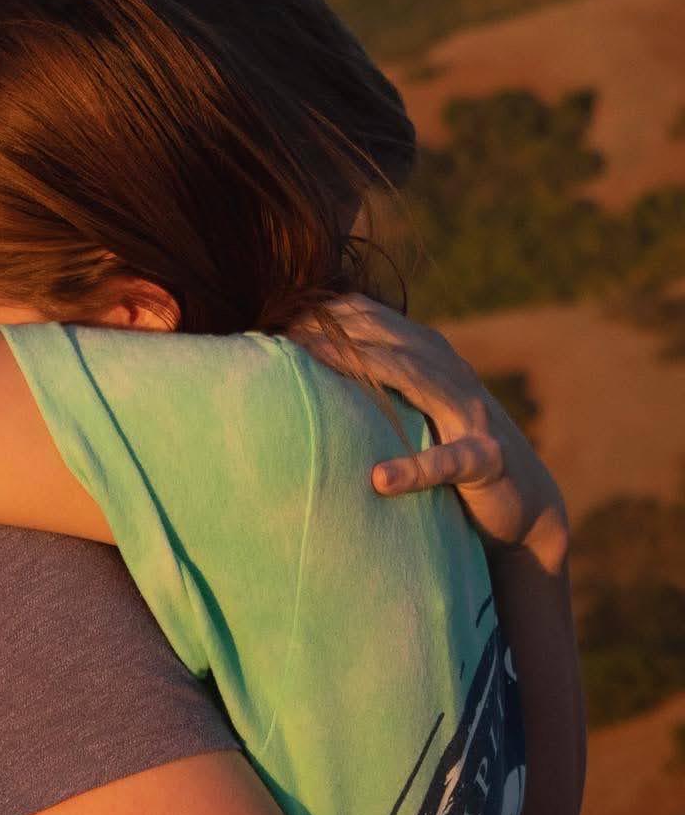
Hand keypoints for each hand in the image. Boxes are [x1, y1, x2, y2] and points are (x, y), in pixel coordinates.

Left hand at [292, 296, 569, 570]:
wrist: (525, 503)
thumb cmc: (458, 457)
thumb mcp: (422, 416)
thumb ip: (388, 391)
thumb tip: (326, 372)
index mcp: (438, 367)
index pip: (386, 325)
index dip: (340, 314)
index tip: (291, 310)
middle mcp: (456, 381)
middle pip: (396, 342)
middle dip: (342, 329)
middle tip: (289, 329)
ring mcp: (473, 418)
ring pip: (419, 381)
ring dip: (367, 369)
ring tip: (316, 361)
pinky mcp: (487, 462)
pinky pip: (451, 462)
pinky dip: (416, 469)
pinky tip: (381, 478)